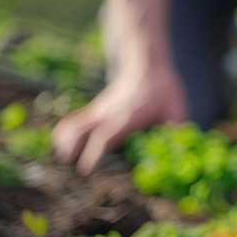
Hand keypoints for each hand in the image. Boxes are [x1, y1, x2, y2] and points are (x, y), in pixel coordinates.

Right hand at [53, 65, 186, 173]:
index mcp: (127, 117)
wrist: (147, 65)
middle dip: (75, 152)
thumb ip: (172, 133)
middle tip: (75, 171)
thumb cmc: (163, 91)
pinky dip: (65, 131)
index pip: (104, 138)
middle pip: (81, 132)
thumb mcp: (175, 111)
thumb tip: (175, 153)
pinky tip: (61, 145)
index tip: (86, 170)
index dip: (94, 154)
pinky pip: (74, 119)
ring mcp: (98, 110)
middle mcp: (107, 114)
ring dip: (66, 141)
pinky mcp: (95, 109)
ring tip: (63, 158)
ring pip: (73, 125)